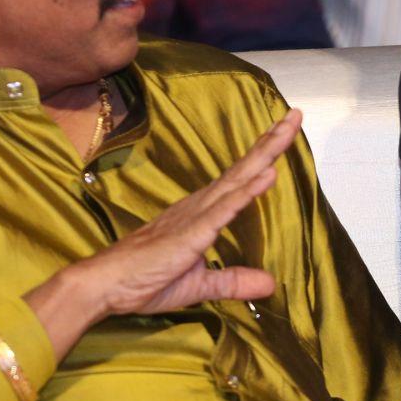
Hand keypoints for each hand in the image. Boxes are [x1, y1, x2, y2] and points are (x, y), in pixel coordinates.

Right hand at [25, 110, 300, 357]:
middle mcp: (201, 206)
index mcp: (203, 214)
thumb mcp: (200, 286)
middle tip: (296, 115)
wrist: (105, 286)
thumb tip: (269, 285)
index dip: (264, 155)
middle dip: (271, 142)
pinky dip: (247, 192)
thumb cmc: (145, 280)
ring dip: (264, 155)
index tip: (285, 132)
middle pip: (243, 169)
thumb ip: (232, 281)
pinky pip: (223, 210)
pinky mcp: (190, 233)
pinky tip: (266, 176)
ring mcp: (195, 216)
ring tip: (286, 132)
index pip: (240, 180)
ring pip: (237, 180)